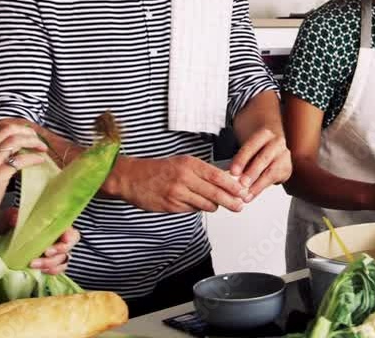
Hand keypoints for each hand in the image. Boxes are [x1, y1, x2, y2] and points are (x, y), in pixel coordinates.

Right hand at [0, 124, 48, 232]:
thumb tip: (18, 152)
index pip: (3, 129)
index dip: (21, 130)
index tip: (31, 136)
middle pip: (10, 130)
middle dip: (29, 132)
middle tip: (39, 141)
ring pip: (15, 141)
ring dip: (34, 142)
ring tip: (43, 148)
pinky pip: (20, 160)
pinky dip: (33, 158)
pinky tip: (40, 160)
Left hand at [0, 208, 79, 274]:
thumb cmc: (3, 226)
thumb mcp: (6, 217)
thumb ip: (12, 216)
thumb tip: (17, 219)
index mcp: (51, 226)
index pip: (70, 231)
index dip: (70, 237)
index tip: (64, 240)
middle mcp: (54, 239)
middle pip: (68, 248)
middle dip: (58, 252)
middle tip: (45, 253)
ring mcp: (50, 253)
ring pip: (62, 261)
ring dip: (50, 264)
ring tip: (33, 264)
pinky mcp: (43, 265)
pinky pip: (54, 270)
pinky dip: (49, 271)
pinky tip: (38, 270)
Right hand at [99, 154, 248, 212]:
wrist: (132, 178)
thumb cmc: (159, 169)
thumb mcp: (182, 163)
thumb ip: (202, 171)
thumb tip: (226, 180)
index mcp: (189, 164)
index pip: (217, 176)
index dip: (233, 186)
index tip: (243, 191)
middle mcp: (184, 178)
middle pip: (215, 193)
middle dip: (231, 201)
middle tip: (240, 206)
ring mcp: (177, 193)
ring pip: (206, 205)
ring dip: (214, 206)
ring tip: (216, 204)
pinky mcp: (171, 206)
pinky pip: (192, 210)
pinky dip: (197, 208)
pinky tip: (194, 203)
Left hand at [228, 128, 291, 202]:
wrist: (273, 150)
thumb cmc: (257, 150)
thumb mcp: (248, 150)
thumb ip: (241, 161)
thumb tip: (228, 175)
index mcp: (264, 134)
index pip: (251, 146)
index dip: (241, 159)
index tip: (233, 172)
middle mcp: (276, 142)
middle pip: (263, 158)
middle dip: (251, 172)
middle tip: (242, 184)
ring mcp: (284, 155)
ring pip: (271, 171)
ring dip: (257, 184)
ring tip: (246, 194)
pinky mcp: (287, 168)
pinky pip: (274, 180)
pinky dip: (261, 189)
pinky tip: (252, 195)